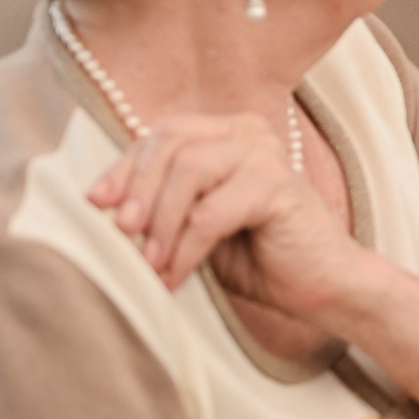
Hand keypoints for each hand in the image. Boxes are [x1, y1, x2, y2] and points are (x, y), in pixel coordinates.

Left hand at [89, 112, 365, 314]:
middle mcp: (248, 132)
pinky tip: (175, 277)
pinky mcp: (279, 185)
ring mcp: (266, 153)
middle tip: (122, 233)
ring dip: (160, 223)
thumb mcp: (196, 225)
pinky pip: (210, 213)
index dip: (125, 168)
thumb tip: (101, 207)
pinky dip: (184, 249)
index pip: (163, 134)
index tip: (95, 205)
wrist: (323, 287)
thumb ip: (164, 205)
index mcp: (228, 133)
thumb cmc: (258, 257)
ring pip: (188, 170)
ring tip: (151, 265)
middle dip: (138, 188)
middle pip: (171, 140)